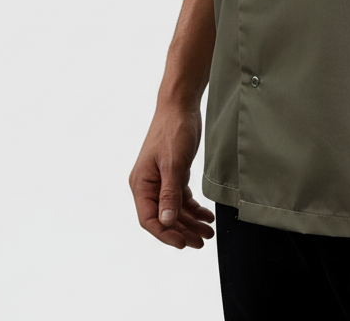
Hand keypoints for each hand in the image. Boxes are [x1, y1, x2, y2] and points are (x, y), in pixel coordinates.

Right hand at [129, 103, 214, 248]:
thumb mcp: (173, 163)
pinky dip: (194, 208)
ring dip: (191, 222)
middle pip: (164, 218)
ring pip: (175, 210)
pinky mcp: (174, 174)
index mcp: (141, 184)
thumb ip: (170, 193)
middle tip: (202, 241)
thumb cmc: (172, 130)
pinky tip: (207, 215)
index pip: (149, 219)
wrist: (180, 106)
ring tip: (208, 232)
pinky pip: (182, 198)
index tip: (183, 243)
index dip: (165, 234)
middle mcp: (149, 185)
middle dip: (183, 231)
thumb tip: (166, 222)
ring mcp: (161, 181)